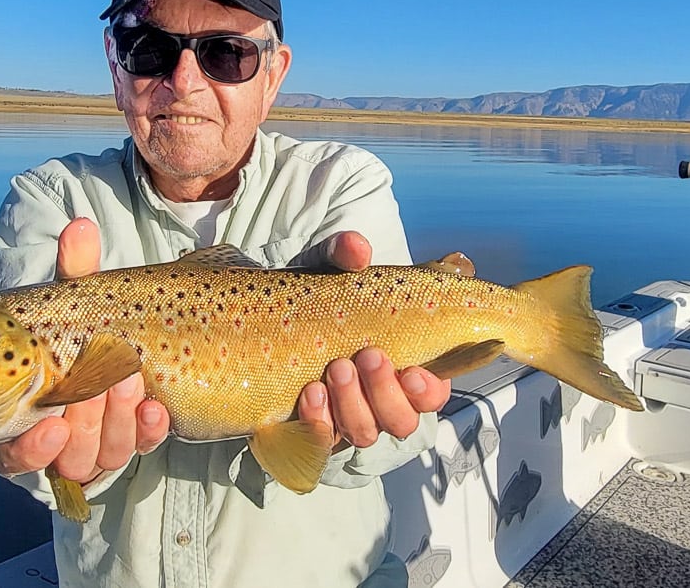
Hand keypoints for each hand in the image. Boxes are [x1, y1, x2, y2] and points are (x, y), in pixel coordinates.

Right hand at [0, 217, 169, 483]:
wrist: (143, 337)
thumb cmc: (88, 319)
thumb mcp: (82, 296)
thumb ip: (76, 270)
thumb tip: (79, 226)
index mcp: (27, 413)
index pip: (15, 456)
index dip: (31, 450)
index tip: (53, 424)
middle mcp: (57, 440)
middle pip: (68, 454)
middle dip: (89, 420)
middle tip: (109, 380)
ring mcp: (98, 445)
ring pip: (103, 457)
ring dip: (118, 422)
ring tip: (132, 382)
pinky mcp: (132, 442)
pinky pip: (137, 450)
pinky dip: (146, 432)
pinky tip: (158, 411)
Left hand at [296, 231, 451, 447]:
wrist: (257, 322)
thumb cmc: (309, 298)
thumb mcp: (324, 270)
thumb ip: (342, 254)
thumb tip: (357, 248)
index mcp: (399, 365)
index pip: (431, 392)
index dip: (429, 390)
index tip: (414, 371)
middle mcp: (376, 398)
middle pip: (402, 421)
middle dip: (388, 393)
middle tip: (367, 356)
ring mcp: (344, 416)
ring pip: (365, 433)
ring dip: (354, 404)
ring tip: (335, 369)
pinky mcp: (310, 428)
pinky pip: (322, 441)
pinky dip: (320, 421)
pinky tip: (310, 393)